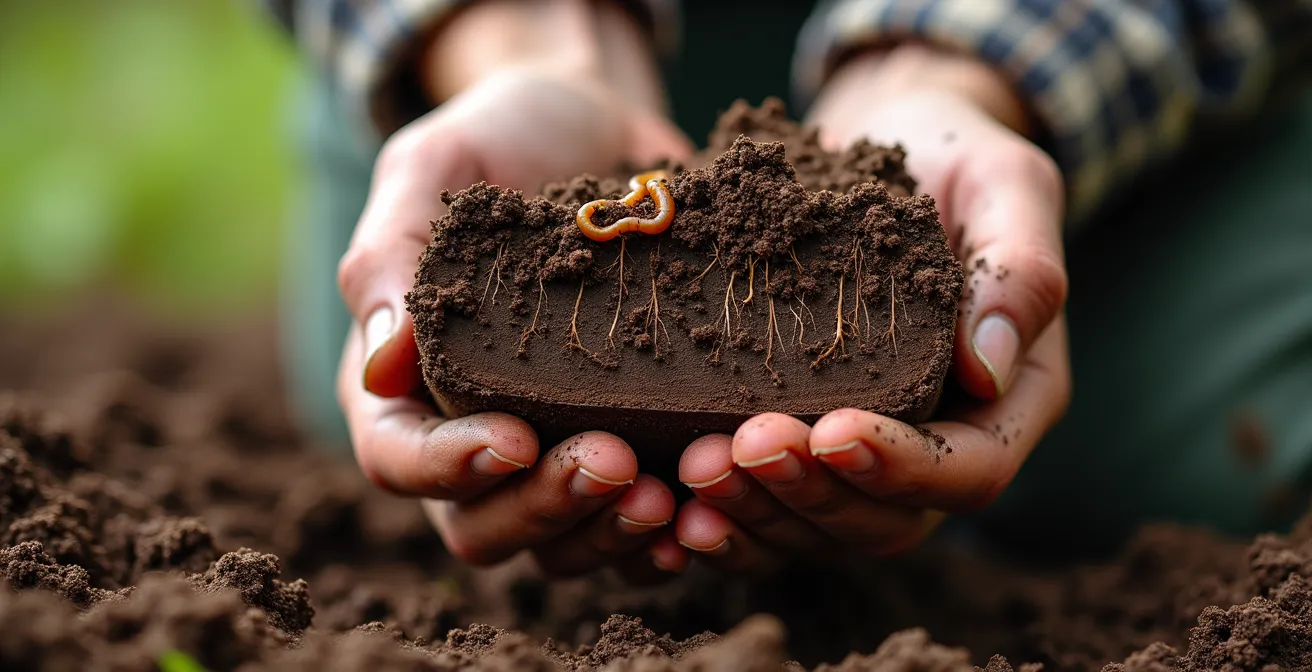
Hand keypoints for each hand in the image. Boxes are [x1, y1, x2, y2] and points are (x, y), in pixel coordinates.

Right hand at [336, 3, 693, 578]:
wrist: (599, 125)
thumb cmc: (502, 139)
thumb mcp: (432, 166)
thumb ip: (391, 254)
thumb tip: (379, 367)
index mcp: (403, 380)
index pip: (398, 458)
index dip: (449, 467)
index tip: (514, 440)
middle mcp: (470, 430)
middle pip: (480, 523)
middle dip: (545, 506)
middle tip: (615, 461)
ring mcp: (553, 446)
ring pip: (557, 542)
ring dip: (608, 533)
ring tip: (667, 496)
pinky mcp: (628, 440)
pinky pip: (632, 526)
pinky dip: (666, 534)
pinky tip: (704, 513)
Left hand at [670, 46, 1070, 571]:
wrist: (877, 143)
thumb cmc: (949, 155)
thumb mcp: (1005, 183)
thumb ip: (1021, 268)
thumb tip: (990, 368)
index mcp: (1008, 401)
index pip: (968, 470)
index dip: (903, 467)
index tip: (835, 431)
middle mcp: (942, 445)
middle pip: (885, 520)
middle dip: (809, 494)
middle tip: (734, 449)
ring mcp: (869, 455)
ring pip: (821, 530)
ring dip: (756, 513)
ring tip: (694, 473)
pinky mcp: (805, 447)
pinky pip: (771, 513)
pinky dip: (726, 521)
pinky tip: (674, 512)